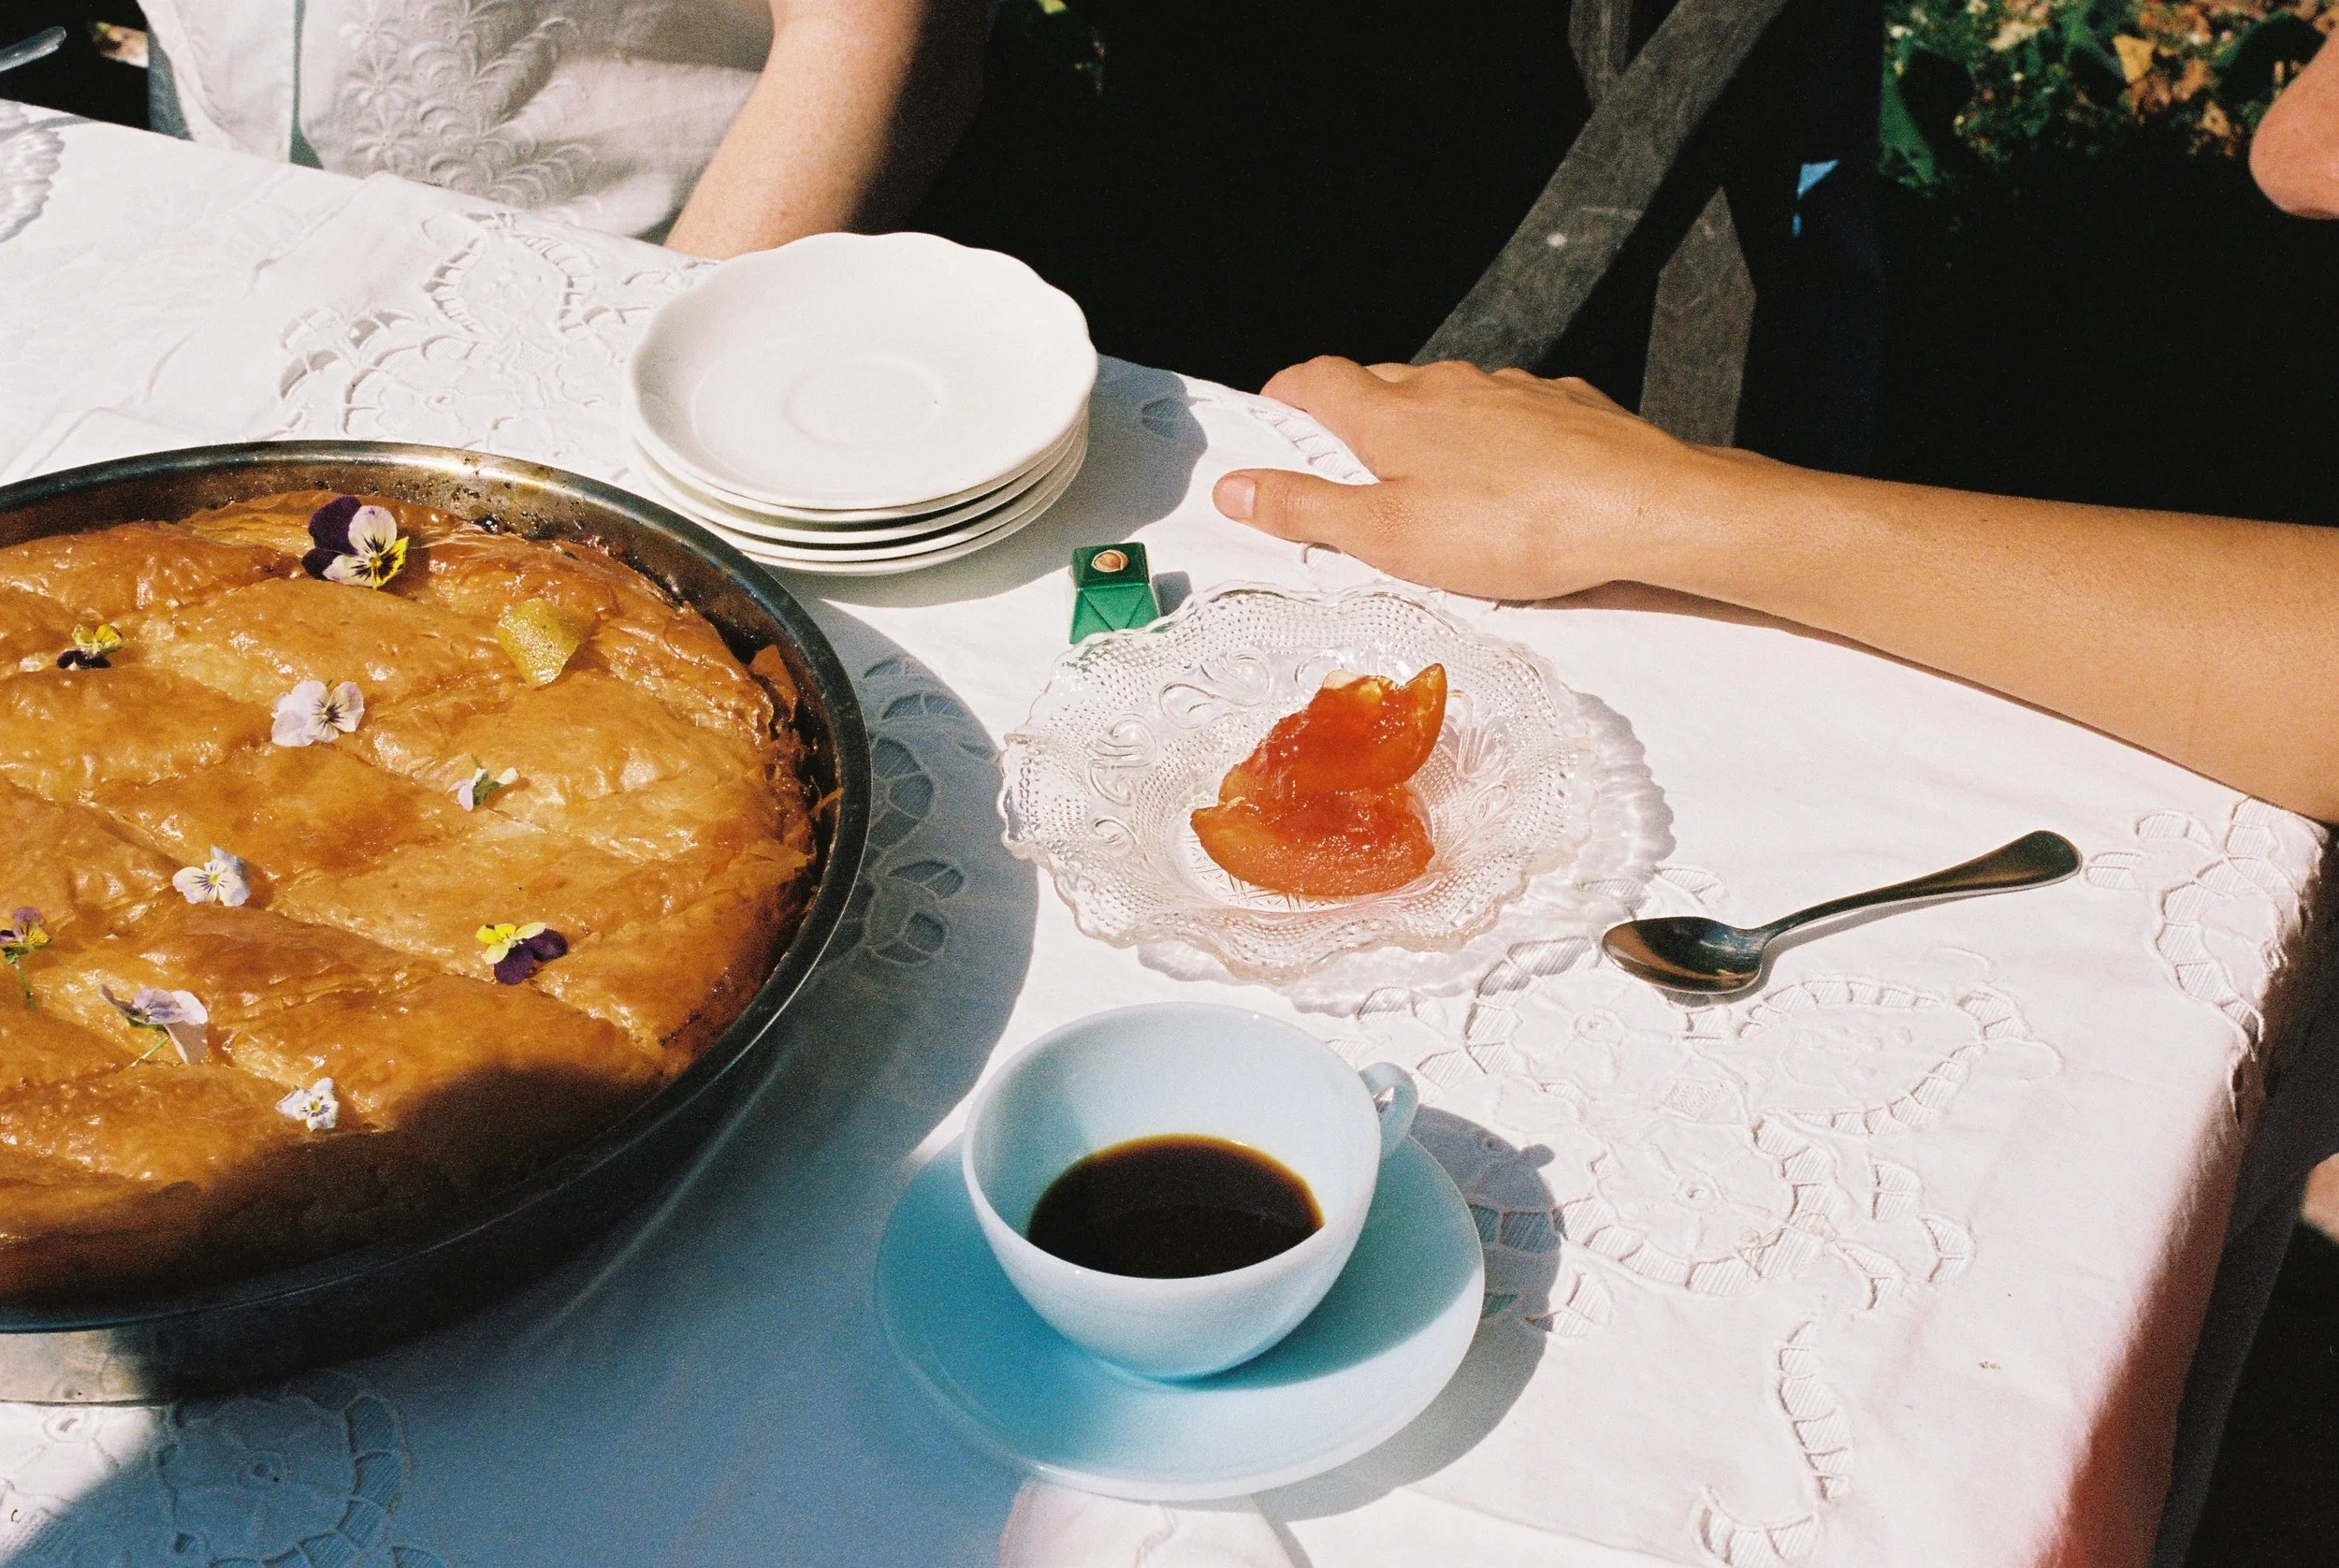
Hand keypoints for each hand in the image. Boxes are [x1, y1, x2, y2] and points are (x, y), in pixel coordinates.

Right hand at [1212, 358, 1742, 599]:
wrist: (1639, 507)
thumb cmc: (1511, 527)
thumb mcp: (1387, 535)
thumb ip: (1308, 509)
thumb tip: (1237, 488)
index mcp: (1392, 415)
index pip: (1317, 379)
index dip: (1286, 394)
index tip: (1272, 413)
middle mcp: (1448, 386)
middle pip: (1380, 382)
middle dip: (1353, 413)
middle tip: (1341, 460)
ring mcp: (1511, 390)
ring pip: (1450, 398)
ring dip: (1428, 428)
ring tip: (1430, 482)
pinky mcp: (1564, 407)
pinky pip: (1512, 413)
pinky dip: (1494, 439)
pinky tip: (1510, 481)